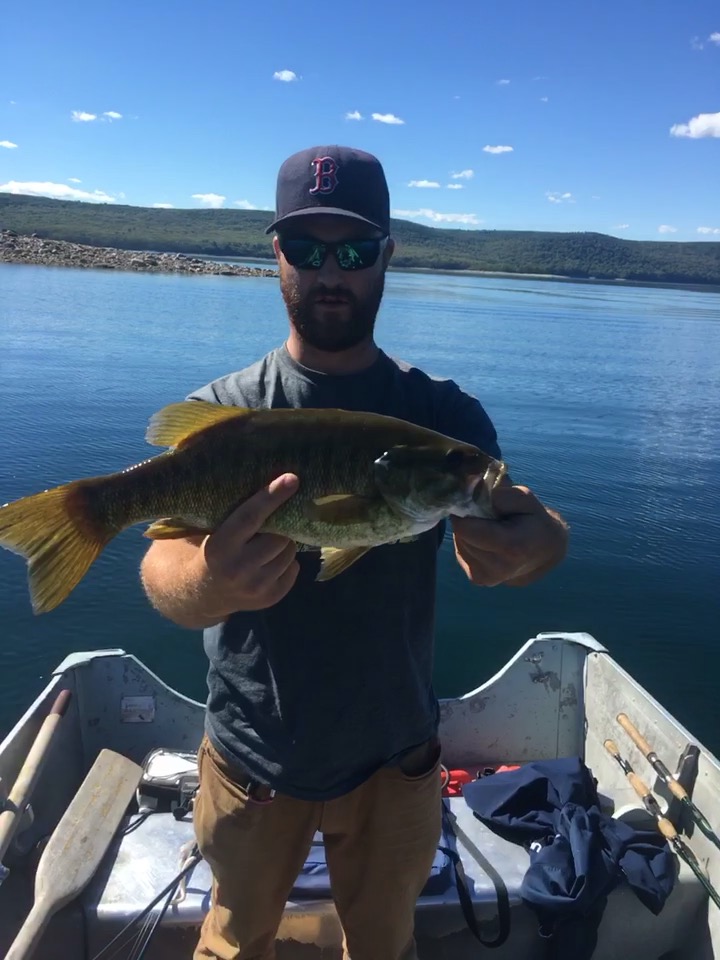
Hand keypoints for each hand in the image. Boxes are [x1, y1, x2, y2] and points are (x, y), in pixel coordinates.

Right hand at [194, 473, 299, 616]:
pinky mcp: (269, 599)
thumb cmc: (205, 548)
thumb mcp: (206, 529)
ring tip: (268, 539)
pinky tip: (270, 558)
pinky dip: (287, 560)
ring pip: (289, 552)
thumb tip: (258, 473)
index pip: (250, 517)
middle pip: (278, 536)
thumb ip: (227, 510)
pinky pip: (293, 570)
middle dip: (281, 523)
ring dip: (284, 541)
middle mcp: (238, 570)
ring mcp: (255, 587)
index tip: (291, 479)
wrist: (197, 592)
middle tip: (277, 515)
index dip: (271, 497)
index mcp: (219, 548)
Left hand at [451, 485, 567, 586]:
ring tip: (491, 529)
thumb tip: (469, 488)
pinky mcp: (477, 579)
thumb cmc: (534, 520)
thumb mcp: (524, 498)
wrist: (544, 552)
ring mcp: (486, 577)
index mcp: (511, 548)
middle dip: (470, 520)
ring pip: (460, 542)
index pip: (466, 528)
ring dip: (470, 531)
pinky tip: (487, 541)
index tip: (477, 501)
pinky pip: (462, 552)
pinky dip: (470, 542)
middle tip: (489, 516)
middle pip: (461, 534)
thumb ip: (498, 493)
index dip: (466, 510)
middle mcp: (497, 568)